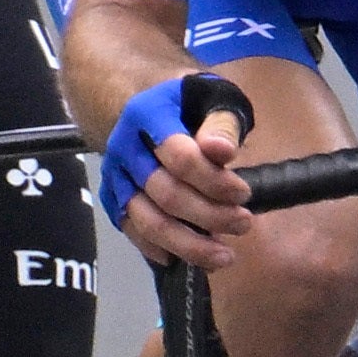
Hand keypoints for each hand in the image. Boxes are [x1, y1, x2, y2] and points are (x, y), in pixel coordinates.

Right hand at [99, 74, 254, 270]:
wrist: (146, 103)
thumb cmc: (190, 101)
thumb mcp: (213, 96)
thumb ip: (221, 122)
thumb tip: (222, 153)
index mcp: (149, 113)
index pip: (180, 156)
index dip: (214, 181)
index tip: (244, 194)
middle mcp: (124, 146)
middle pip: (165, 193)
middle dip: (209, 215)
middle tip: (244, 223)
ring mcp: (115, 175)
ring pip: (147, 220)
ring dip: (188, 244)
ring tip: (225, 257)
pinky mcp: (113, 198)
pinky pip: (132, 232)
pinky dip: (160, 250)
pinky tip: (189, 259)